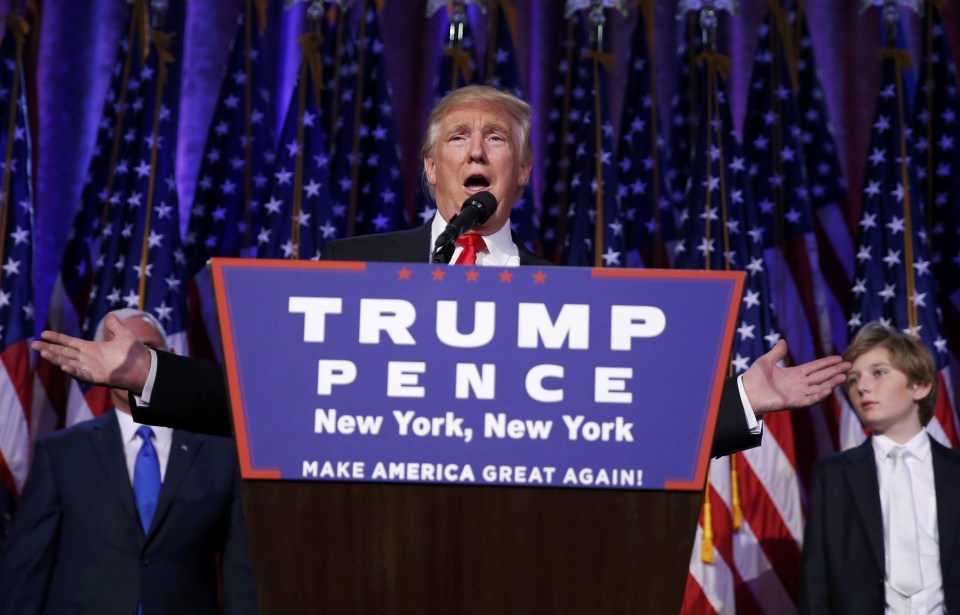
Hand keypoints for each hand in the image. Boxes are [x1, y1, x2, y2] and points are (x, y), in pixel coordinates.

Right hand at [31, 314, 151, 392]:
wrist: (145, 367)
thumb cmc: (134, 353)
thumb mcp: (124, 335)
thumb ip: (115, 326)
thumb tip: (111, 315)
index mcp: (91, 348)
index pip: (70, 342)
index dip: (57, 338)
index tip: (43, 333)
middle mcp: (88, 359)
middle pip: (64, 352)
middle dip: (49, 349)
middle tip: (34, 344)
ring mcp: (91, 369)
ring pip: (68, 362)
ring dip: (56, 359)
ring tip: (43, 353)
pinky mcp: (97, 377)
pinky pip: (81, 374)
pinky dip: (73, 370)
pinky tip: (63, 366)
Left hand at [741, 339, 850, 414]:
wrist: (745, 392)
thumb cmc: (754, 378)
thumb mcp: (766, 361)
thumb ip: (777, 352)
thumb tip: (783, 341)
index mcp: (794, 373)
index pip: (815, 367)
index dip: (827, 363)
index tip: (839, 358)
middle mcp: (798, 383)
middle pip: (821, 376)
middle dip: (835, 371)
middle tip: (849, 366)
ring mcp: (797, 393)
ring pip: (819, 387)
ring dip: (831, 383)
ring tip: (843, 376)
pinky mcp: (793, 402)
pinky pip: (809, 399)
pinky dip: (818, 395)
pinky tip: (828, 390)